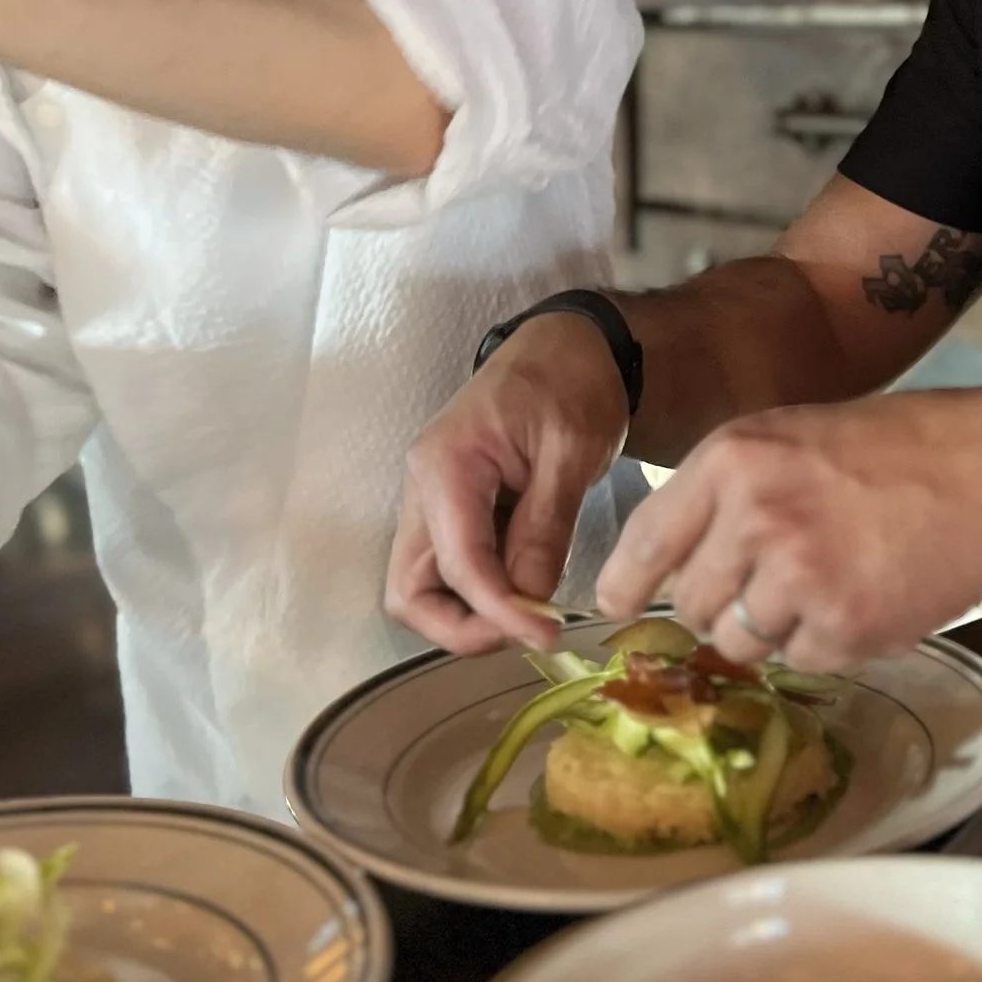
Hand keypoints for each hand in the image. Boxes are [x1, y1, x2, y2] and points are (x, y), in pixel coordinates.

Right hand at [385, 312, 631, 654]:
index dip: (498, 613)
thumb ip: (545, 528)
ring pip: (424, 587)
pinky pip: (452, 569)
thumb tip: (530, 601)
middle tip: (527, 632)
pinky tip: (530, 588)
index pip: (457, 565)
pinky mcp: (454, 511)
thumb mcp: (572, 452)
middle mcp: (424, 488)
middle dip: (461, 628)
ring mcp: (433, 501)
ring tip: (534, 613)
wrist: (571, 347)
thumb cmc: (571, 383)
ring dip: (472, 615)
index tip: (547, 635)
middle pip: (409, 591)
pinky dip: (484, 593)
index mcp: (446, 465)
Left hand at [595, 392, 981, 671]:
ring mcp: (798, 576)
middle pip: (693, 605)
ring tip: (826, 586)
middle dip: (722, 608)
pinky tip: (863, 598)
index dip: (624, 584)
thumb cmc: (892, 450)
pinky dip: (828, 643)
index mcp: (730, 461)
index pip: (646, 541)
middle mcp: (752, 518)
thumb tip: (674, 571)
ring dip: (773, 630)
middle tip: (773, 585)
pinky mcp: (843, 624)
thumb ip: (728, 495)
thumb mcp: (789, 438)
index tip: (615, 608)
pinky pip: (804, 660)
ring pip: (742, 643)